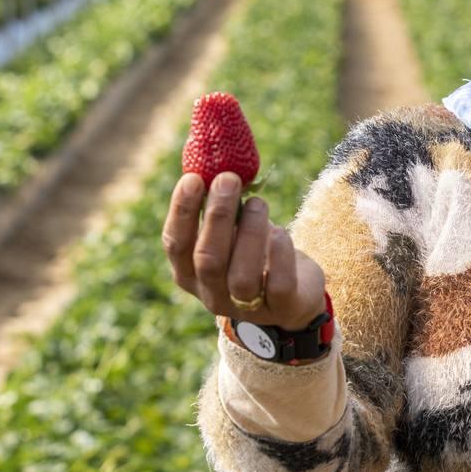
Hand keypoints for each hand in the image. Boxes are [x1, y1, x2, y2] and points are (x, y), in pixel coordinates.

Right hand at [161, 170, 326, 330]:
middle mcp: (212, 294)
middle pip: (207, 259)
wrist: (295, 294)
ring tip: (258, 203)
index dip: (182, 211)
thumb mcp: (233, 232)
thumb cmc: (255, 253)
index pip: (175, 244)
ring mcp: (246, 307)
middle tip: (229, 180)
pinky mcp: (282, 309)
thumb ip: (221, 209)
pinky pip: (278, 286)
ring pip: (242, 276)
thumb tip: (216, 163)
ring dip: (249, 232)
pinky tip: (280, 232)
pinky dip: (279, 256)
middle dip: (217, 215)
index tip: (194, 178)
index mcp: (190, 273)